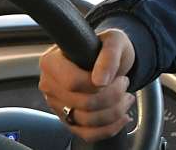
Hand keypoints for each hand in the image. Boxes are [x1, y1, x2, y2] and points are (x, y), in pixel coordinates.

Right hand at [38, 28, 136, 142]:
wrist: (110, 60)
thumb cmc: (107, 47)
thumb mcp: (114, 41)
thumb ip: (108, 55)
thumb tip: (100, 80)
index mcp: (52, 62)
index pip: (73, 83)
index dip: (98, 85)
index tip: (115, 77)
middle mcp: (50, 85)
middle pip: (83, 104)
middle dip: (113, 96)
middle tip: (125, 84)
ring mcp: (58, 105)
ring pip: (86, 121)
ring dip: (115, 112)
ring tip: (125, 97)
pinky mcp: (68, 120)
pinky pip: (87, 134)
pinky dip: (109, 128)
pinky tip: (122, 116)